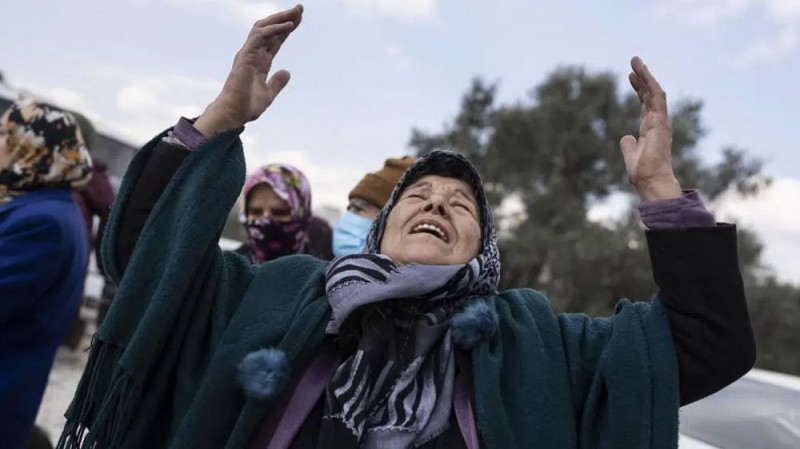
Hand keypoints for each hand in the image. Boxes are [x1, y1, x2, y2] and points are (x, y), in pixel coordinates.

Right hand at [194, 5, 303, 136]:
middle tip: (300, 8)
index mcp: (259, 62)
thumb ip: (277, 83)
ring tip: (296, 12)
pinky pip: (260, 36)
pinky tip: (288, 26)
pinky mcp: (245, 56)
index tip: (298, 19)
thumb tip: (287, 72)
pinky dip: (274, 29)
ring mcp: (248, 53)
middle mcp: (253, 54)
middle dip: (285, 18)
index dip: (286, 29)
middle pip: (270, 30)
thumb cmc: (246, 106)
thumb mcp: (268, 94)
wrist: (234, 114)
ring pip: (264, 28)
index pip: (275, 40)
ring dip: (280, 18)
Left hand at [620, 57, 681, 200]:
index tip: (630, 76)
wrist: (650, 179)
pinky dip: (651, 85)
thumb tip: (625, 137)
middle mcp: (657, 122)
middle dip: (642, 77)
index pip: (645, 103)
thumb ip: (628, 145)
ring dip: (646, 75)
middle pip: (650, 94)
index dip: (638, 89)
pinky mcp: (661, 121)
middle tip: (633, 61)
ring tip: (636, 61)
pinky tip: (644, 73)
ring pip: (654, 92)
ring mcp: (660, 120)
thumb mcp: (631, 154)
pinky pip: (657, 98)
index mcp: (650, 128)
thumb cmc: (643, 171)